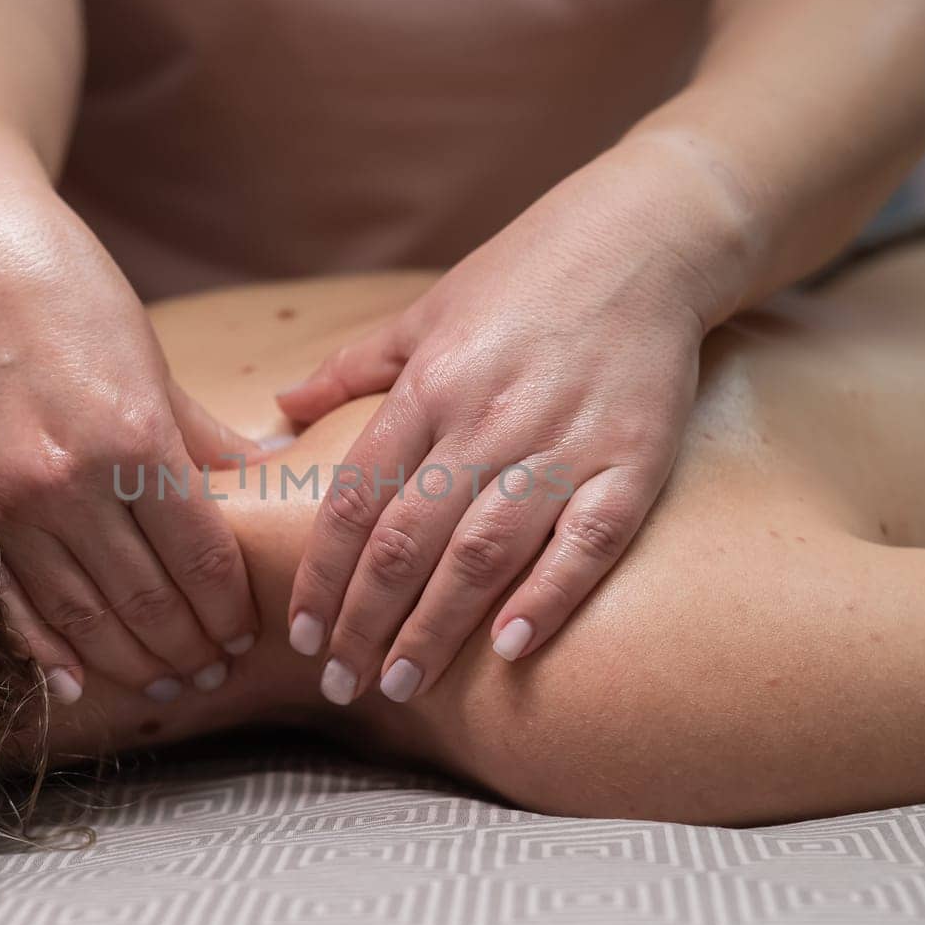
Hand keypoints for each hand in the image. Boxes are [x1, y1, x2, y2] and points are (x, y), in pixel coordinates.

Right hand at [0, 185, 262, 703]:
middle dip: (192, 646)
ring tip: (170, 679)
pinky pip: (13, 598)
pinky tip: (79, 682)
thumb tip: (264, 478)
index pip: (201, 559)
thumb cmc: (67, 290)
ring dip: (134, 659)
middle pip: (148, 602)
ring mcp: (10, 499)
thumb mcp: (152, 360)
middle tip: (218, 669)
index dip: (231, 609)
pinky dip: (48, 649)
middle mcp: (70, 481)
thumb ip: (202, 437)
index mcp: (134, 439)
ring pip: (84, 616)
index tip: (249, 632)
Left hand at [277, 169, 731, 704]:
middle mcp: (487, 420)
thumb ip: (352, 368)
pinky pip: (586, 542)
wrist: (645, 239)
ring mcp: (562, 443)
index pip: (357, 501)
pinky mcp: (633, 461)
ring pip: (483, 553)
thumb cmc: (525, 276)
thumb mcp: (426, 313)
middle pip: (408, 541)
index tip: (300, 633)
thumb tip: (280, 410)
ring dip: (436, 628)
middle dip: (365, 622)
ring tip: (400, 684)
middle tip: (340, 682)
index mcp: (429, 387)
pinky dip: (549, 596)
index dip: (322, 575)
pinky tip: (511, 648)